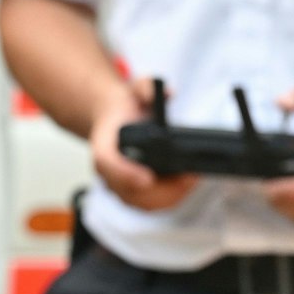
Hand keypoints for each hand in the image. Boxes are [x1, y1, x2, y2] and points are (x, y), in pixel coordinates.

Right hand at [91, 77, 199, 210]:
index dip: (125, 174)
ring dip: (169, 196)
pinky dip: (168, 199)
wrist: (112, 119)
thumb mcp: (135, 88)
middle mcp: (106, 168)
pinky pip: (148, 205)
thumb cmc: (125, 108)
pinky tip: (184, 185)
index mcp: (102, 141)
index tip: (147, 177)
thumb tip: (169, 94)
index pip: (106, 162)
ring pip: (141, 203)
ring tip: (190, 179)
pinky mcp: (129, 194)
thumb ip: (147, 88)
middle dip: (162, 190)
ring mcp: (116, 184)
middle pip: (128, 192)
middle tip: (188, 176)